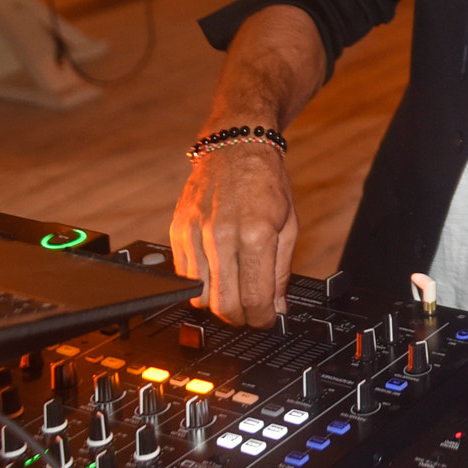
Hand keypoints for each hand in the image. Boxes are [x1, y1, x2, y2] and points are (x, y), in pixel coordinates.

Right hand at [169, 143, 297, 328]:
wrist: (236, 147)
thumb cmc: (266, 182)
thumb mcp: (289, 225)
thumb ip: (281, 271)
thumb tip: (277, 307)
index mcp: (255, 235)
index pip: (254, 298)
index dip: (262, 319)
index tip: (267, 320)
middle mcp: (221, 237)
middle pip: (224, 304)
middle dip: (241, 318)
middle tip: (252, 314)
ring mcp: (195, 234)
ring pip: (200, 295)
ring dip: (218, 303)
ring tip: (235, 294)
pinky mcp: (178, 231)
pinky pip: (184, 275)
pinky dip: (200, 284)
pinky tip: (217, 275)